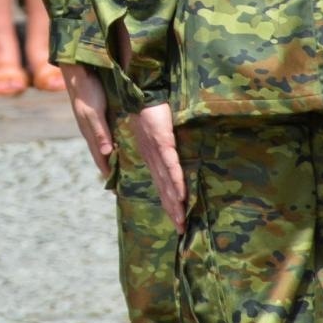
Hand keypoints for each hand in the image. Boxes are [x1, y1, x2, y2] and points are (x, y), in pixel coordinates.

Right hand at [61, 63, 114, 180]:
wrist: (77, 71)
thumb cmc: (87, 91)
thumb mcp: (94, 112)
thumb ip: (100, 131)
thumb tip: (107, 153)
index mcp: (90, 132)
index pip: (99, 158)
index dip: (106, 172)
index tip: (114, 189)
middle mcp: (90, 130)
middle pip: (100, 154)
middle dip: (108, 168)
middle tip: (117, 184)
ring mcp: (92, 122)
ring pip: (102, 144)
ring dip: (109, 156)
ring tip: (118, 168)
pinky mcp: (95, 113)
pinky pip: (103, 134)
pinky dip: (109, 143)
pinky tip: (116, 142)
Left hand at [131, 102, 185, 231]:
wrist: (141, 93)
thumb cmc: (149, 112)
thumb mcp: (155, 134)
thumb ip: (162, 147)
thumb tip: (170, 157)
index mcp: (151, 158)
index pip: (161, 185)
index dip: (168, 203)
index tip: (175, 220)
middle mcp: (153, 159)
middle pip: (164, 189)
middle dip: (172, 210)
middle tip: (180, 229)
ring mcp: (157, 151)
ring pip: (167, 181)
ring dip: (174, 202)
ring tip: (181, 219)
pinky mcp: (162, 141)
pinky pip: (170, 164)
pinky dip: (175, 180)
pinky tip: (180, 194)